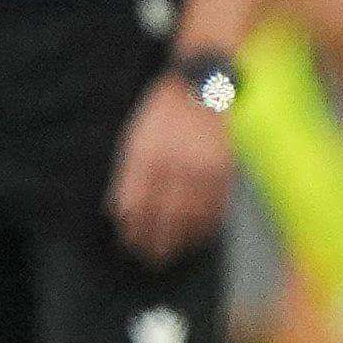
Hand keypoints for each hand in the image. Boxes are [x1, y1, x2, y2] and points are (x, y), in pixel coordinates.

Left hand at [106, 73, 235, 265]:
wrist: (204, 83)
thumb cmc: (166, 110)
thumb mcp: (137, 136)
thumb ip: (128, 174)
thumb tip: (117, 211)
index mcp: (145, 156)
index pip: (135, 205)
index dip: (133, 229)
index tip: (130, 243)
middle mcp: (172, 165)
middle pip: (162, 217)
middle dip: (155, 242)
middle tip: (151, 259)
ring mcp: (200, 169)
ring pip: (189, 217)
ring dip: (180, 240)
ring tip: (172, 253)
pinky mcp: (224, 170)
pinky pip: (215, 208)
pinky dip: (206, 227)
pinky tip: (199, 237)